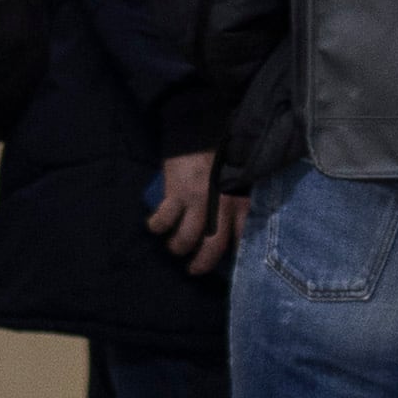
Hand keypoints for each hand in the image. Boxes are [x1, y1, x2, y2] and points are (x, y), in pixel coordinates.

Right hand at [147, 147, 242, 276]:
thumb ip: (240, 199)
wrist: (200, 128)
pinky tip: (155, 226)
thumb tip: (235, 223)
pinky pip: (164, 219)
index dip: (235, 255)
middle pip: (212, 247)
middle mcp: (222, 206)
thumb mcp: (241, 178)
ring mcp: (198, 201)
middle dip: (201, 263)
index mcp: (241, 201)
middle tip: (193, 269)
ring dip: (177, 246)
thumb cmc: (223, 152)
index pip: (242, 237)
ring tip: (174, 248)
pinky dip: (157, 226)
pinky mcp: (176, 193)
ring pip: (185, 237)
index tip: (228, 264)